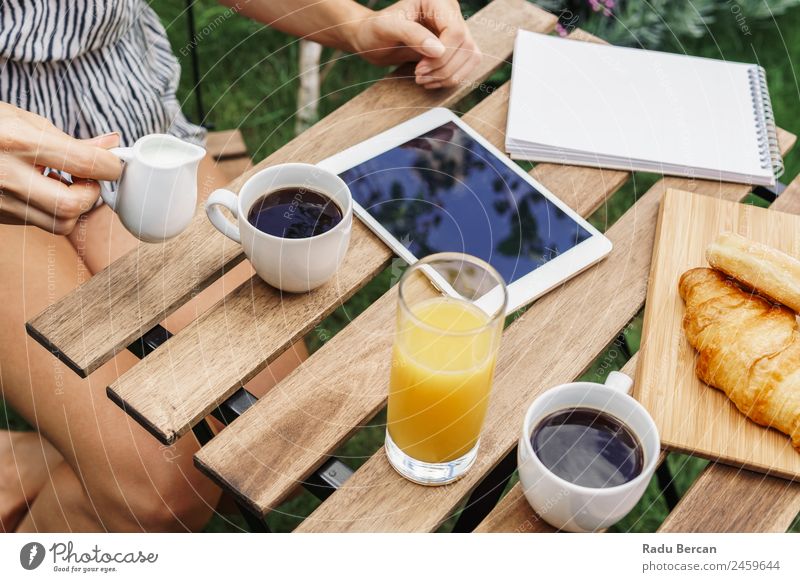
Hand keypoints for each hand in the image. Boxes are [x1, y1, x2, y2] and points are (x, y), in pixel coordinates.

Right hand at [0, 102, 120, 233]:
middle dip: (91, 196)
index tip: (113, 164)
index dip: (112, 166)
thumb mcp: (22, 121)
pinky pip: (40, 224)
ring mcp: (0, 201)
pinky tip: (43, 191)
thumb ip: (70, 140)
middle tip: (87, 180)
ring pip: (61, 224)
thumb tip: (112, 145)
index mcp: (18, 142)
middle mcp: (8, 176)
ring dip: (74, 208)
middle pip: (72, 206)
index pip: (87, 163)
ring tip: (65, 185)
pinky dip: (52, 212)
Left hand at [349, 0, 480, 88]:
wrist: (371, 39)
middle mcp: (450, 13)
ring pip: (471, 57)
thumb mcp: (387, 28)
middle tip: (418, 76)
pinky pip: (466, 65)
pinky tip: (430, 81)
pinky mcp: (454, 47)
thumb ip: (412, 35)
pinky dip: (450, 78)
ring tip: (423, 79)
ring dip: (449, 76)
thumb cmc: (375, 29)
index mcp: (437, 1)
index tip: (420, 68)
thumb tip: (438, 51)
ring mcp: (454, 30)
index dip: (443, 55)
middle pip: (466, 46)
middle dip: (444, 68)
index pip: (456, 31)